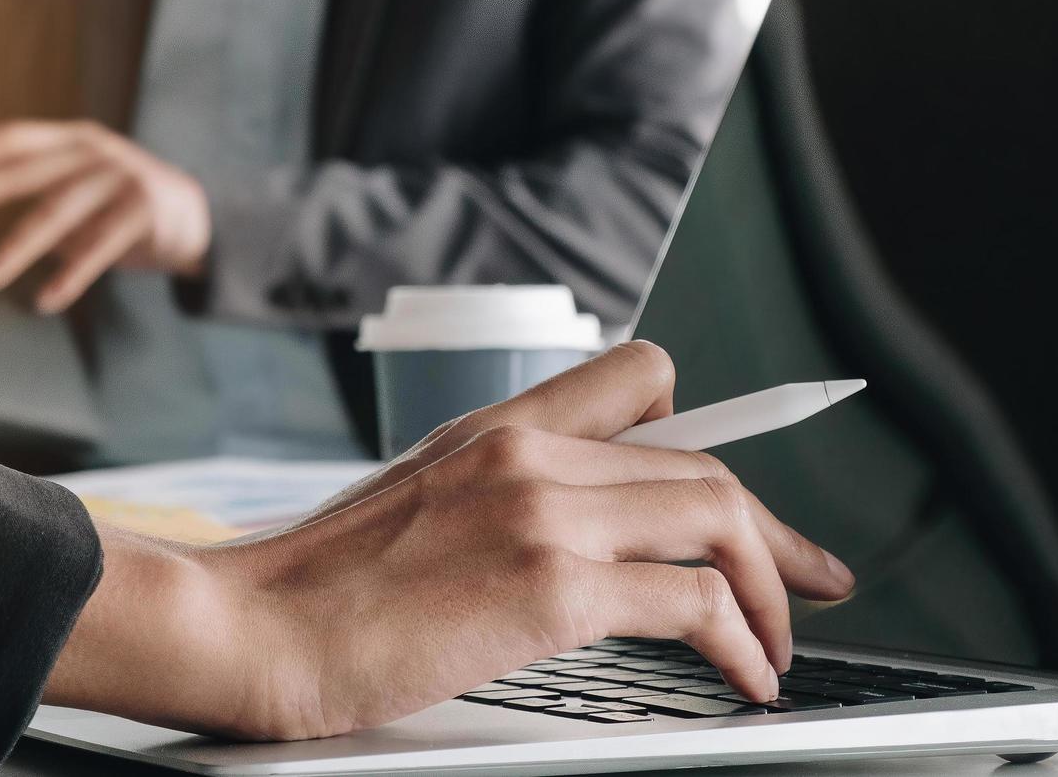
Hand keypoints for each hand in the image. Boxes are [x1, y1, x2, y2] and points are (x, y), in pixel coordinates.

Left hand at [0, 120, 210, 312]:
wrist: (198, 218)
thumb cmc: (121, 206)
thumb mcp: (79, 190)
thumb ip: (38, 194)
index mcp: (73, 140)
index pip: (13, 140)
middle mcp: (95, 151)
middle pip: (25, 171)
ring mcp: (122, 177)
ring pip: (57, 212)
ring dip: (16, 247)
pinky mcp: (145, 211)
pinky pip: (99, 248)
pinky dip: (70, 276)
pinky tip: (45, 301)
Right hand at [44, 342, 856, 739]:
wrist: (248, 625)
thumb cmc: (309, 590)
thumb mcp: (405, 508)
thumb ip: (485, 503)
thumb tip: (546, 549)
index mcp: (493, 429)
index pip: (637, 383)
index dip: (710, 430)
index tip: (746, 487)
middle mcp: (528, 452)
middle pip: (701, 459)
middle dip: (773, 530)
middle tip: (809, 578)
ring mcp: (542, 512)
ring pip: (717, 514)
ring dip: (771, 587)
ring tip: (779, 644)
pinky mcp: (549, 587)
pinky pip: (693, 599)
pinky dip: (742, 638)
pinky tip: (744, 674)